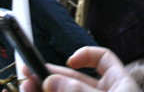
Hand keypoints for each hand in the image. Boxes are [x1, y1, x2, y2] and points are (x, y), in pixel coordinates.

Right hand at [21, 46, 139, 91]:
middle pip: (74, 80)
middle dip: (51, 74)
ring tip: (24, 83)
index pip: (104, 59)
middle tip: (28, 71)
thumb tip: (51, 79)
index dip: (87, 55)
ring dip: (41, 88)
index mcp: (119, 84)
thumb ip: (78, 90)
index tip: (70, 60)